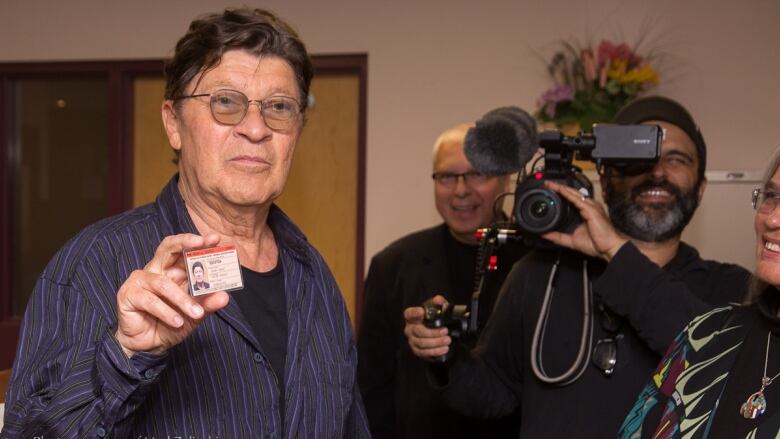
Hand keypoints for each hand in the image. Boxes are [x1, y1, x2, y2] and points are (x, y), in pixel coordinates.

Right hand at [115, 234, 229, 357]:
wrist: (148, 346)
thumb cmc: (171, 325)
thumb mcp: (194, 316)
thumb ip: (207, 304)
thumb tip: (225, 296)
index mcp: (173, 271)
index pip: (186, 251)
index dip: (199, 243)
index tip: (215, 239)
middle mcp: (157, 270)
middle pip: (168, 248)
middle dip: (186, 243)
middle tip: (203, 244)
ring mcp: (141, 280)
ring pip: (164, 284)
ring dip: (182, 299)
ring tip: (197, 313)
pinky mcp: (128, 294)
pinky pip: (150, 301)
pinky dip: (166, 312)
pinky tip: (177, 321)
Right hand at [403, 295, 451, 360]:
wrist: (436, 333)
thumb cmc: (434, 320)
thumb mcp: (437, 309)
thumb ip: (438, 302)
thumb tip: (439, 300)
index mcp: (412, 317)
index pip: (409, 313)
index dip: (414, 313)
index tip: (422, 312)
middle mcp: (410, 329)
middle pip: (418, 331)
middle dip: (433, 332)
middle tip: (445, 331)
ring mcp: (412, 341)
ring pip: (422, 343)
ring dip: (436, 343)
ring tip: (448, 340)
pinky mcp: (417, 351)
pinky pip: (424, 353)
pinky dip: (435, 352)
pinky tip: (444, 349)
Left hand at [541, 180, 626, 260]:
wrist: (609, 247)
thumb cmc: (597, 243)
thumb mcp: (572, 241)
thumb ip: (559, 237)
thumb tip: (546, 235)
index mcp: (586, 212)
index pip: (572, 199)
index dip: (561, 194)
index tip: (550, 191)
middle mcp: (589, 207)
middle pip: (572, 193)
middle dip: (559, 187)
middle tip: (547, 184)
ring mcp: (591, 207)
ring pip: (574, 194)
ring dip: (562, 188)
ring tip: (551, 184)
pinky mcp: (591, 210)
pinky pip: (578, 200)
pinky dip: (568, 194)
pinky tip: (561, 190)